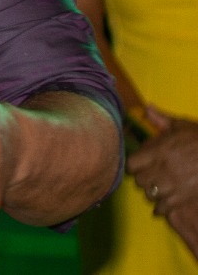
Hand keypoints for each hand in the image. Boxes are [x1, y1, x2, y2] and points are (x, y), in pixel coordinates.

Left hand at [129, 106, 197, 255]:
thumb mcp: (182, 125)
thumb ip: (161, 119)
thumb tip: (147, 108)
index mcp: (159, 150)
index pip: (132, 164)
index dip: (133, 165)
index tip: (138, 164)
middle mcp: (162, 168)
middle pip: (139, 180)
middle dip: (142, 179)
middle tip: (147, 177)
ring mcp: (173, 184)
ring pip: (150, 194)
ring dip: (151, 192)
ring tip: (156, 189)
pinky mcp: (184, 196)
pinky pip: (165, 207)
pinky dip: (162, 208)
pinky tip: (163, 205)